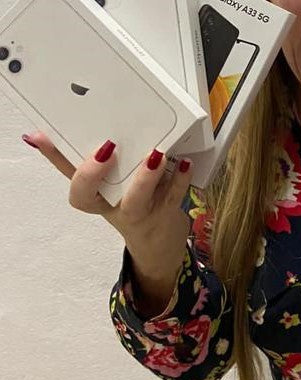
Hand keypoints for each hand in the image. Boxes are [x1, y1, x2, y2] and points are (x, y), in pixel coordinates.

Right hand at [22, 131, 192, 316]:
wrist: (159, 244)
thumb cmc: (130, 204)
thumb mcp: (103, 187)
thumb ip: (81, 162)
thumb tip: (38, 135)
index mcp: (94, 196)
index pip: (63, 180)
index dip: (53, 160)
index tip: (42, 136)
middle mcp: (111, 206)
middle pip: (91, 197)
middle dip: (91, 173)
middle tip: (106, 147)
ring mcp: (138, 211)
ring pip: (135, 200)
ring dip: (144, 177)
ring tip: (154, 154)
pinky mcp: (166, 211)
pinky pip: (173, 196)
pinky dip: (180, 179)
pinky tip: (184, 163)